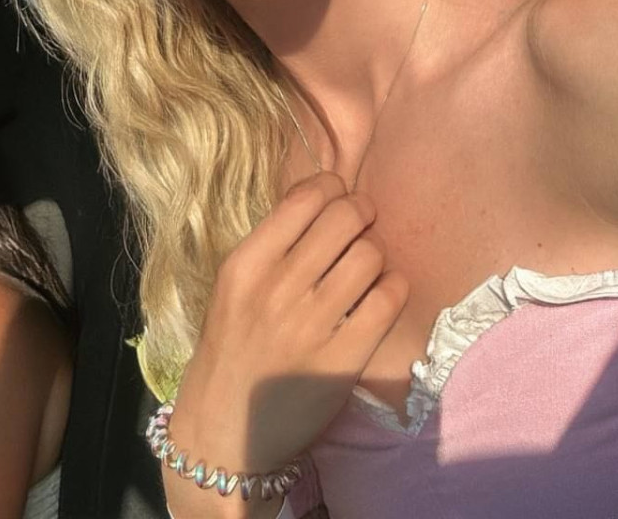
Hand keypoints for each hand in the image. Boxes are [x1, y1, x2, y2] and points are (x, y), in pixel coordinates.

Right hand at [168, 171, 408, 474]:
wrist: (224, 430)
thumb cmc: (232, 347)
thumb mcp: (234, 286)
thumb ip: (273, 242)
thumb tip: (324, 195)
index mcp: (246, 264)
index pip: (306, 197)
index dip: (332, 188)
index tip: (336, 199)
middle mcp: (278, 288)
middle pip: (345, 217)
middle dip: (361, 212)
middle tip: (361, 224)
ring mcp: (312, 325)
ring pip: (370, 254)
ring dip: (375, 253)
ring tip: (366, 267)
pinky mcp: (344, 360)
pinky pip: (388, 300)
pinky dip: (393, 288)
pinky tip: (382, 294)